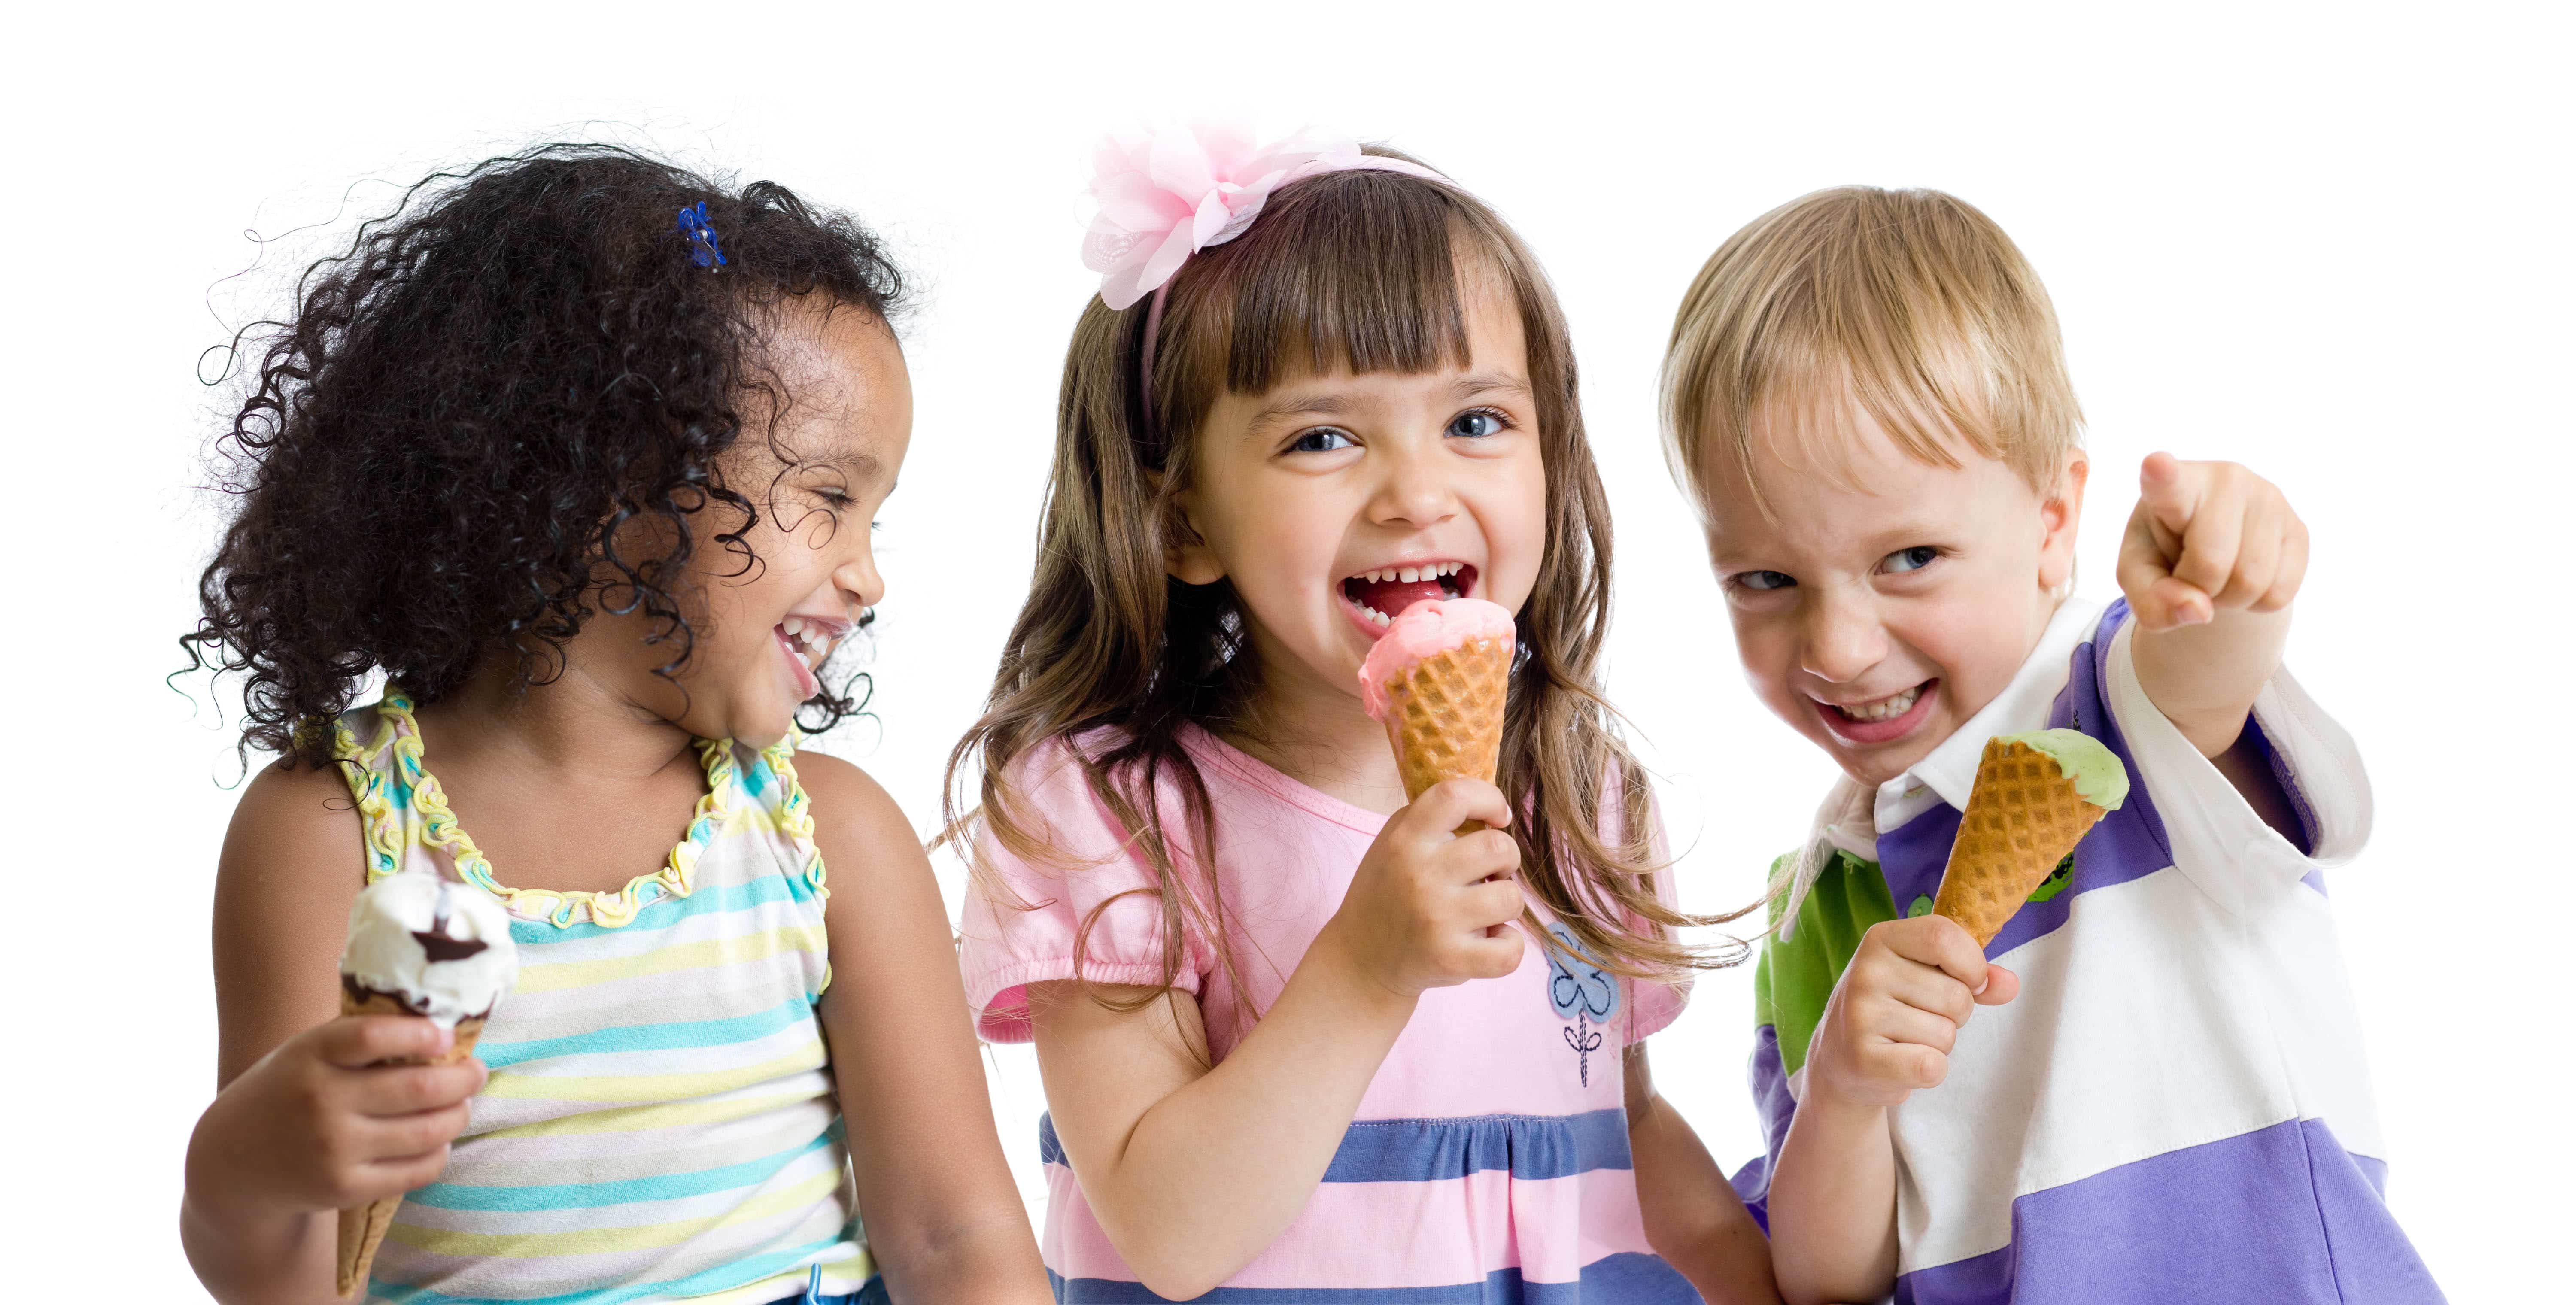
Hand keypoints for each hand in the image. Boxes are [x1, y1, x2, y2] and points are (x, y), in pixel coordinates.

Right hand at [188, 1014, 487, 1215]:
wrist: (234, 1161)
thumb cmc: (288, 1092)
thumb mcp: (306, 1052)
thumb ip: (359, 1037)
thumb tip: (441, 1026)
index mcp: (310, 1055)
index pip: (374, 1036)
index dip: (421, 1034)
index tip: (446, 1036)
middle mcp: (321, 1101)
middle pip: (418, 1087)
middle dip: (463, 1079)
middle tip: (476, 1072)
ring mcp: (333, 1149)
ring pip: (427, 1131)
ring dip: (459, 1115)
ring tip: (463, 1105)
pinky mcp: (344, 1188)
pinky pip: (416, 1170)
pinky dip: (440, 1153)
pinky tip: (440, 1140)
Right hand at [1319, 777, 1524, 999]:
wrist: (1359, 961)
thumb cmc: (1387, 895)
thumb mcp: (1392, 845)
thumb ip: (1433, 820)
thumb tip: (1492, 810)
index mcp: (1405, 840)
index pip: (1455, 795)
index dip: (1488, 798)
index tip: (1496, 817)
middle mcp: (1420, 875)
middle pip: (1498, 847)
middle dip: (1506, 860)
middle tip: (1490, 875)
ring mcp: (1436, 919)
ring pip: (1511, 897)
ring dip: (1506, 903)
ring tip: (1485, 911)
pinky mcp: (1450, 960)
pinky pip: (1511, 949)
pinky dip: (1509, 945)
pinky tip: (1489, 941)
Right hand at [1804, 916, 2016, 1109]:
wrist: (1840, 1057)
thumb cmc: (1893, 1008)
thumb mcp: (1926, 976)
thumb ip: (1973, 974)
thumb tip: (2010, 983)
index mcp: (1881, 939)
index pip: (1944, 936)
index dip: (1971, 964)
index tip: (1968, 982)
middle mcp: (1865, 971)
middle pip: (1956, 995)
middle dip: (1956, 1015)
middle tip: (1920, 1018)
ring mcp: (1860, 1014)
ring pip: (1946, 1034)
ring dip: (1939, 1045)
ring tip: (1906, 1040)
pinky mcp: (1862, 1058)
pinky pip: (1931, 1067)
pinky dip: (1930, 1071)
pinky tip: (1903, 1064)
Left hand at [2118, 453, 2307, 632]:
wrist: (2211, 550)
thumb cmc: (2163, 555)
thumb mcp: (2139, 578)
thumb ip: (2152, 600)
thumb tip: (2200, 611)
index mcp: (2174, 487)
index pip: (2168, 482)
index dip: (2162, 475)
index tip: (2155, 463)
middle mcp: (2226, 480)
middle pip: (2211, 563)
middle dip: (2198, 589)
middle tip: (2191, 575)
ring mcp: (2269, 499)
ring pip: (2251, 581)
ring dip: (2229, 599)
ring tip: (2217, 576)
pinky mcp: (2298, 528)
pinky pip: (2280, 593)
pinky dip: (2257, 603)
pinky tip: (2245, 576)